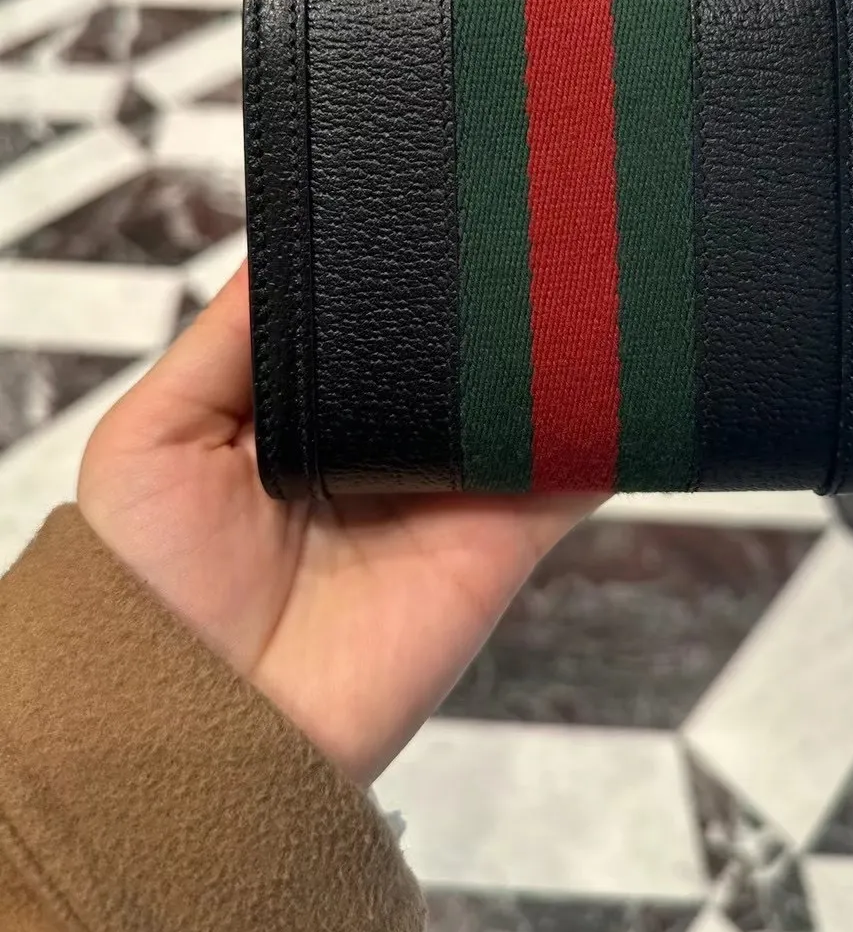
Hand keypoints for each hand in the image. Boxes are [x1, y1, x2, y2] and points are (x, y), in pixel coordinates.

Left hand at [78, 265, 599, 783]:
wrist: (212, 729)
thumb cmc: (150, 589)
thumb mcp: (153, 438)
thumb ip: (226, 341)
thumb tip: (288, 246)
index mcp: (307, 407)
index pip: (370, 315)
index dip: (394, 265)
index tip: (428, 202)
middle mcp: (385, 440)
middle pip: (457, 351)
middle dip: (487, 297)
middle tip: (521, 222)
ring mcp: (451, 488)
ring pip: (524, 398)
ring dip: (555, 350)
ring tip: (581, 276)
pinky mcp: (503, 540)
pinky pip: (572, 472)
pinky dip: (606, 427)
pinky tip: (622, 369)